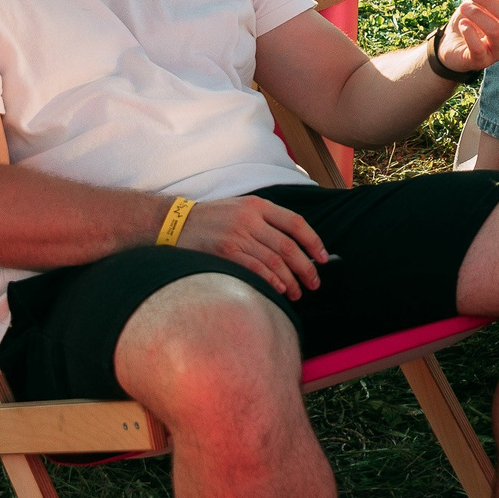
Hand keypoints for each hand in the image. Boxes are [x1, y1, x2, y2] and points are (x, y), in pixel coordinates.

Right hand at [170, 195, 329, 299]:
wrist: (175, 223)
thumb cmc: (211, 218)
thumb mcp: (241, 207)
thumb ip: (266, 220)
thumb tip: (294, 246)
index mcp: (258, 205)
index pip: (295, 222)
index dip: (313, 241)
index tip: (323, 258)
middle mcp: (250, 219)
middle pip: (288, 246)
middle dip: (306, 267)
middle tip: (314, 282)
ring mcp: (237, 236)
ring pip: (274, 260)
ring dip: (290, 279)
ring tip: (298, 292)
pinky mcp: (225, 253)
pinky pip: (255, 269)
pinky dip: (270, 281)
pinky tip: (279, 290)